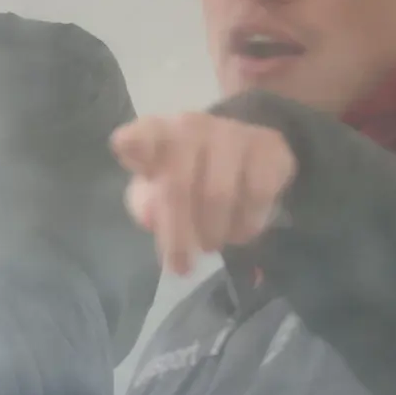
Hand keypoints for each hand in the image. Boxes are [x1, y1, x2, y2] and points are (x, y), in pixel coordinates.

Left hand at [110, 112, 296, 275]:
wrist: (242, 145)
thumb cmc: (187, 171)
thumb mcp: (156, 188)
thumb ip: (145, 203)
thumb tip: (151, 221)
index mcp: (155, 133)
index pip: (138, 135)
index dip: (133, 143)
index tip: (126, 147)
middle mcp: (191, 126)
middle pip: (178, 186)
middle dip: (177, 236)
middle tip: (181, 267)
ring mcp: (232, 133)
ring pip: (219, 195)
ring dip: (213, 233)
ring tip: (211, 245)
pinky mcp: (268, 147)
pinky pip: (257, 195)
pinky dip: (246, 225)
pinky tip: (238, 233)